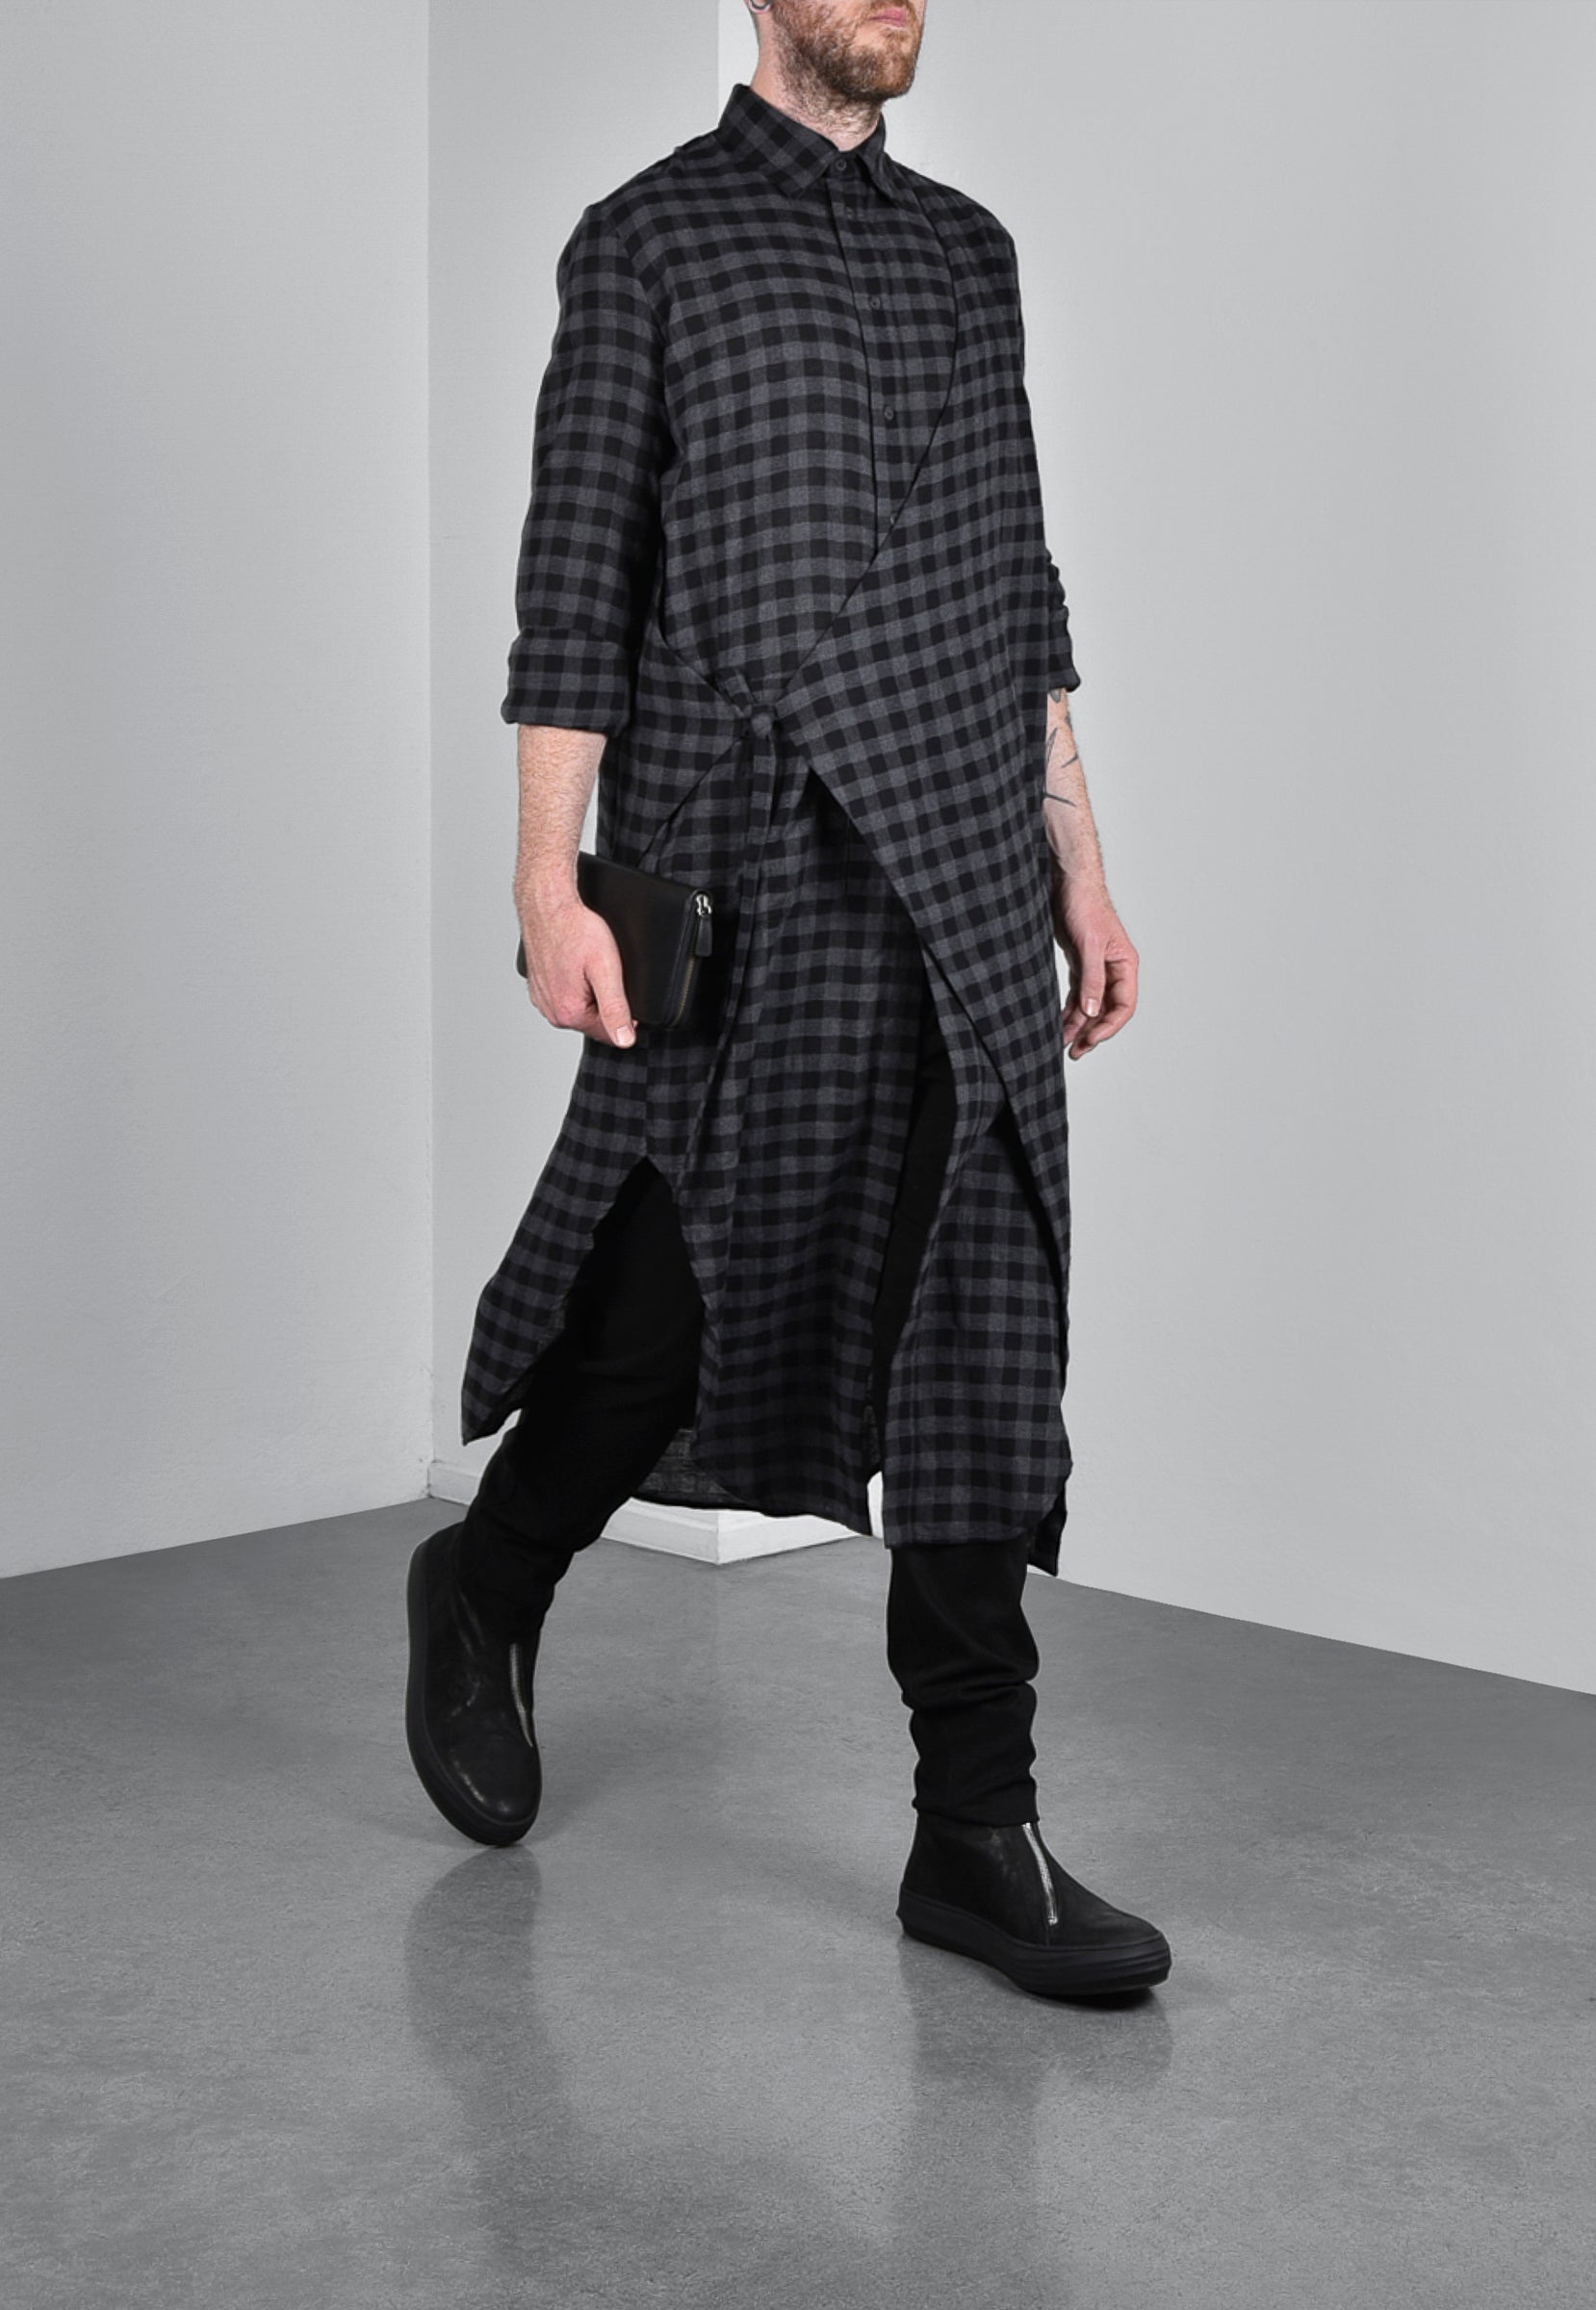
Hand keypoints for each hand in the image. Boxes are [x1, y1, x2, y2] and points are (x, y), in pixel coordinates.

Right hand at [517, 889, 636, 1046]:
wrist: (548, 904)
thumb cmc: (575, 929)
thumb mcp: (606, 969)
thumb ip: (616, 1008)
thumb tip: (624, 1040)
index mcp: (568, 1012)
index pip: (609, 1033)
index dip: (625, 1015)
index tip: (623, 987)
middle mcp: (551, 1011)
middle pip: (593, 1021)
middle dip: (605, 1001)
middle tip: (605, 970)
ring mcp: (541, 999)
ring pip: (579, 1007)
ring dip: (590, 992)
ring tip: (589, 964)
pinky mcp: (538, 987)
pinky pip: (565, 994)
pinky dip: (575, 983)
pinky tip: (576, 962)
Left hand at [1051, 875, 1138, 1058]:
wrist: (1066, 881)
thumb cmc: (1084, 904)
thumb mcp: (1088, 945)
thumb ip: (1091, 980)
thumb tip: (1091, 1012)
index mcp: (1125, 965)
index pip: (1124, 1006)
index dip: (1108, 1027)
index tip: (1090, 1040)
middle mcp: (1114, 969)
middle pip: (1107, 1010)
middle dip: (1092, 1032)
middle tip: (1074, 1052)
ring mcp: (1096, 967)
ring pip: (1090, 1005)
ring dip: (1078, 1025)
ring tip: (1063, 1044)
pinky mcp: (1080, 963)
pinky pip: (1077, 994)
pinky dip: (1070, 1010)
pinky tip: (1059, 1024)